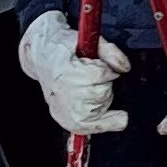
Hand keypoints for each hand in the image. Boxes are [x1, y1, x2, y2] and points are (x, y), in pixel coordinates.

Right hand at [19, 9, 129, 135]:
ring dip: (103, 97)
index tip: (99, 65)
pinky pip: (96, 127)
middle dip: (104, 83)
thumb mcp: (85, 39)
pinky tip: (110, 114)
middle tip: (93, 77)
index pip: (97, 75)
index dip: (105, 68)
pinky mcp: (67, 122)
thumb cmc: (64, 48)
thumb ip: (109, 50)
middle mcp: (61, 94)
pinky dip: (107, 121)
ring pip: (101, 107)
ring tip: (90, 87)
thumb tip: (124, 67)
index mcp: (63, 71)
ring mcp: (63, 111)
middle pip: (101, 93)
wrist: (42, 58)